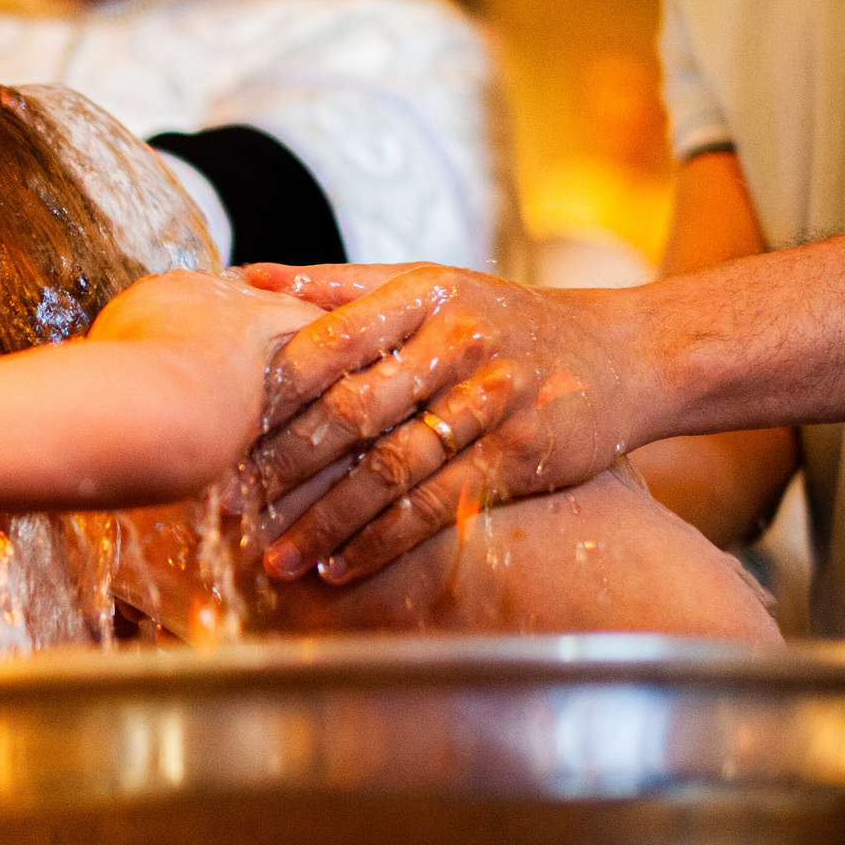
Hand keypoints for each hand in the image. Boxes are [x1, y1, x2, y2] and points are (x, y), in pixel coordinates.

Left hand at [239, 262, 646, 584]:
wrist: (626, 353)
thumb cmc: (505, 319)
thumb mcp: (431, 285)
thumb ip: (339, 286)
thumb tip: (244, 277)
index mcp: (424, 294)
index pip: (329, 338)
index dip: (270, 388)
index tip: (218, 428)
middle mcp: (459, 341)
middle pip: (352, 409)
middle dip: (282, 464)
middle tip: (225, 505)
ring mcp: (494, 398)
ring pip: (391, 469)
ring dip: (326, 521)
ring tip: (273, 556)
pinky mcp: (520, 453)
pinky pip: (438, 506)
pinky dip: (383, 541)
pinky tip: (340, 567)